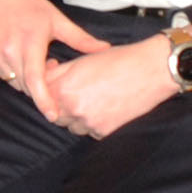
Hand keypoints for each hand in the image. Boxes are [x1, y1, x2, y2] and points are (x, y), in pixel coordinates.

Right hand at [0, 0, 101, 99]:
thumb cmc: (29, 5)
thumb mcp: (56, 20)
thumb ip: (80, 39)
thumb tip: (105, 49)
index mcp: (29, 41)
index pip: (35, 79)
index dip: (44, 100)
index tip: (52, 115)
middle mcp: (8, 49)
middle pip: (25, 85)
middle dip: (38, 86)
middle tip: (48, 67)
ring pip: (12, 81)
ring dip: (24, 79)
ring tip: (32, 59)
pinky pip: (0, 74)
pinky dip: (10, 71)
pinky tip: (16, 55)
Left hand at [43, 35, 182, 139]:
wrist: (150, 70)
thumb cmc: (119, 61)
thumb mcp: (82, 61)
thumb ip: (59, 73)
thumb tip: (46, 76)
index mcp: (64, 87)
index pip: (41, 95)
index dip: (46, 88)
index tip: (55, 82)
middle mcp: (73, 107)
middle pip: (54, 114)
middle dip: (60, 104)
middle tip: (75, 92)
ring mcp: (88, 122)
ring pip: (71, 126)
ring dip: (76, 116)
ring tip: (92, 99)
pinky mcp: (103, 132)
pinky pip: (90, 132)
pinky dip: (93, 123)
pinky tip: (104, 108)